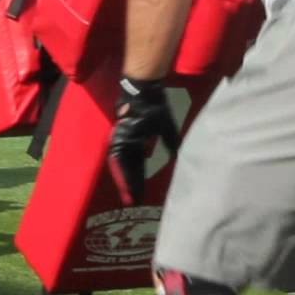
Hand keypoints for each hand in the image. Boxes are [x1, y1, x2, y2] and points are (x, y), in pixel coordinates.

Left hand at [107, 77, 180, 205]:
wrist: (146, 92)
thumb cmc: (156, 106)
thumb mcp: (167, 128)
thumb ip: (170, 143)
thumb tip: (175, 156)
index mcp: (139, 142)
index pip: (138, 165)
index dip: (139, 180)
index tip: (140, 195)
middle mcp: (129, 143)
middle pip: (129, 169)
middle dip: (131, 186)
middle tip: (132, 202)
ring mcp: (123, 140)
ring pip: (122, 166)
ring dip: (125, 181)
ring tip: (128, 195)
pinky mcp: (119, 136)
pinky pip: (118, 156)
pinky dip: (120, 169)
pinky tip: (122, 180)